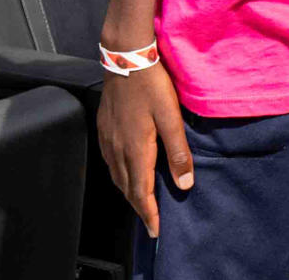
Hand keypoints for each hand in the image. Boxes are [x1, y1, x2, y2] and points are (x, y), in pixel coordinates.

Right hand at [97, 66, 193, 238]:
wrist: (125, 59)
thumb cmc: (152, 85)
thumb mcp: (171, 116)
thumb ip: (178, 151)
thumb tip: (184, 184)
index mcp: (135, 149)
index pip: (140, 192)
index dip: (149, 213)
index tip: (156, 230)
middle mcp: (117, 149)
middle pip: (126, 188)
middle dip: (139, 207)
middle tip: (151, 221)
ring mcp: (108, 139)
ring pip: (116, 177)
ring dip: (129, 192)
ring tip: (142, 202)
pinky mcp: (104, 129)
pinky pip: (110, 162)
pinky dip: (120, 176)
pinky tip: (127, 173)